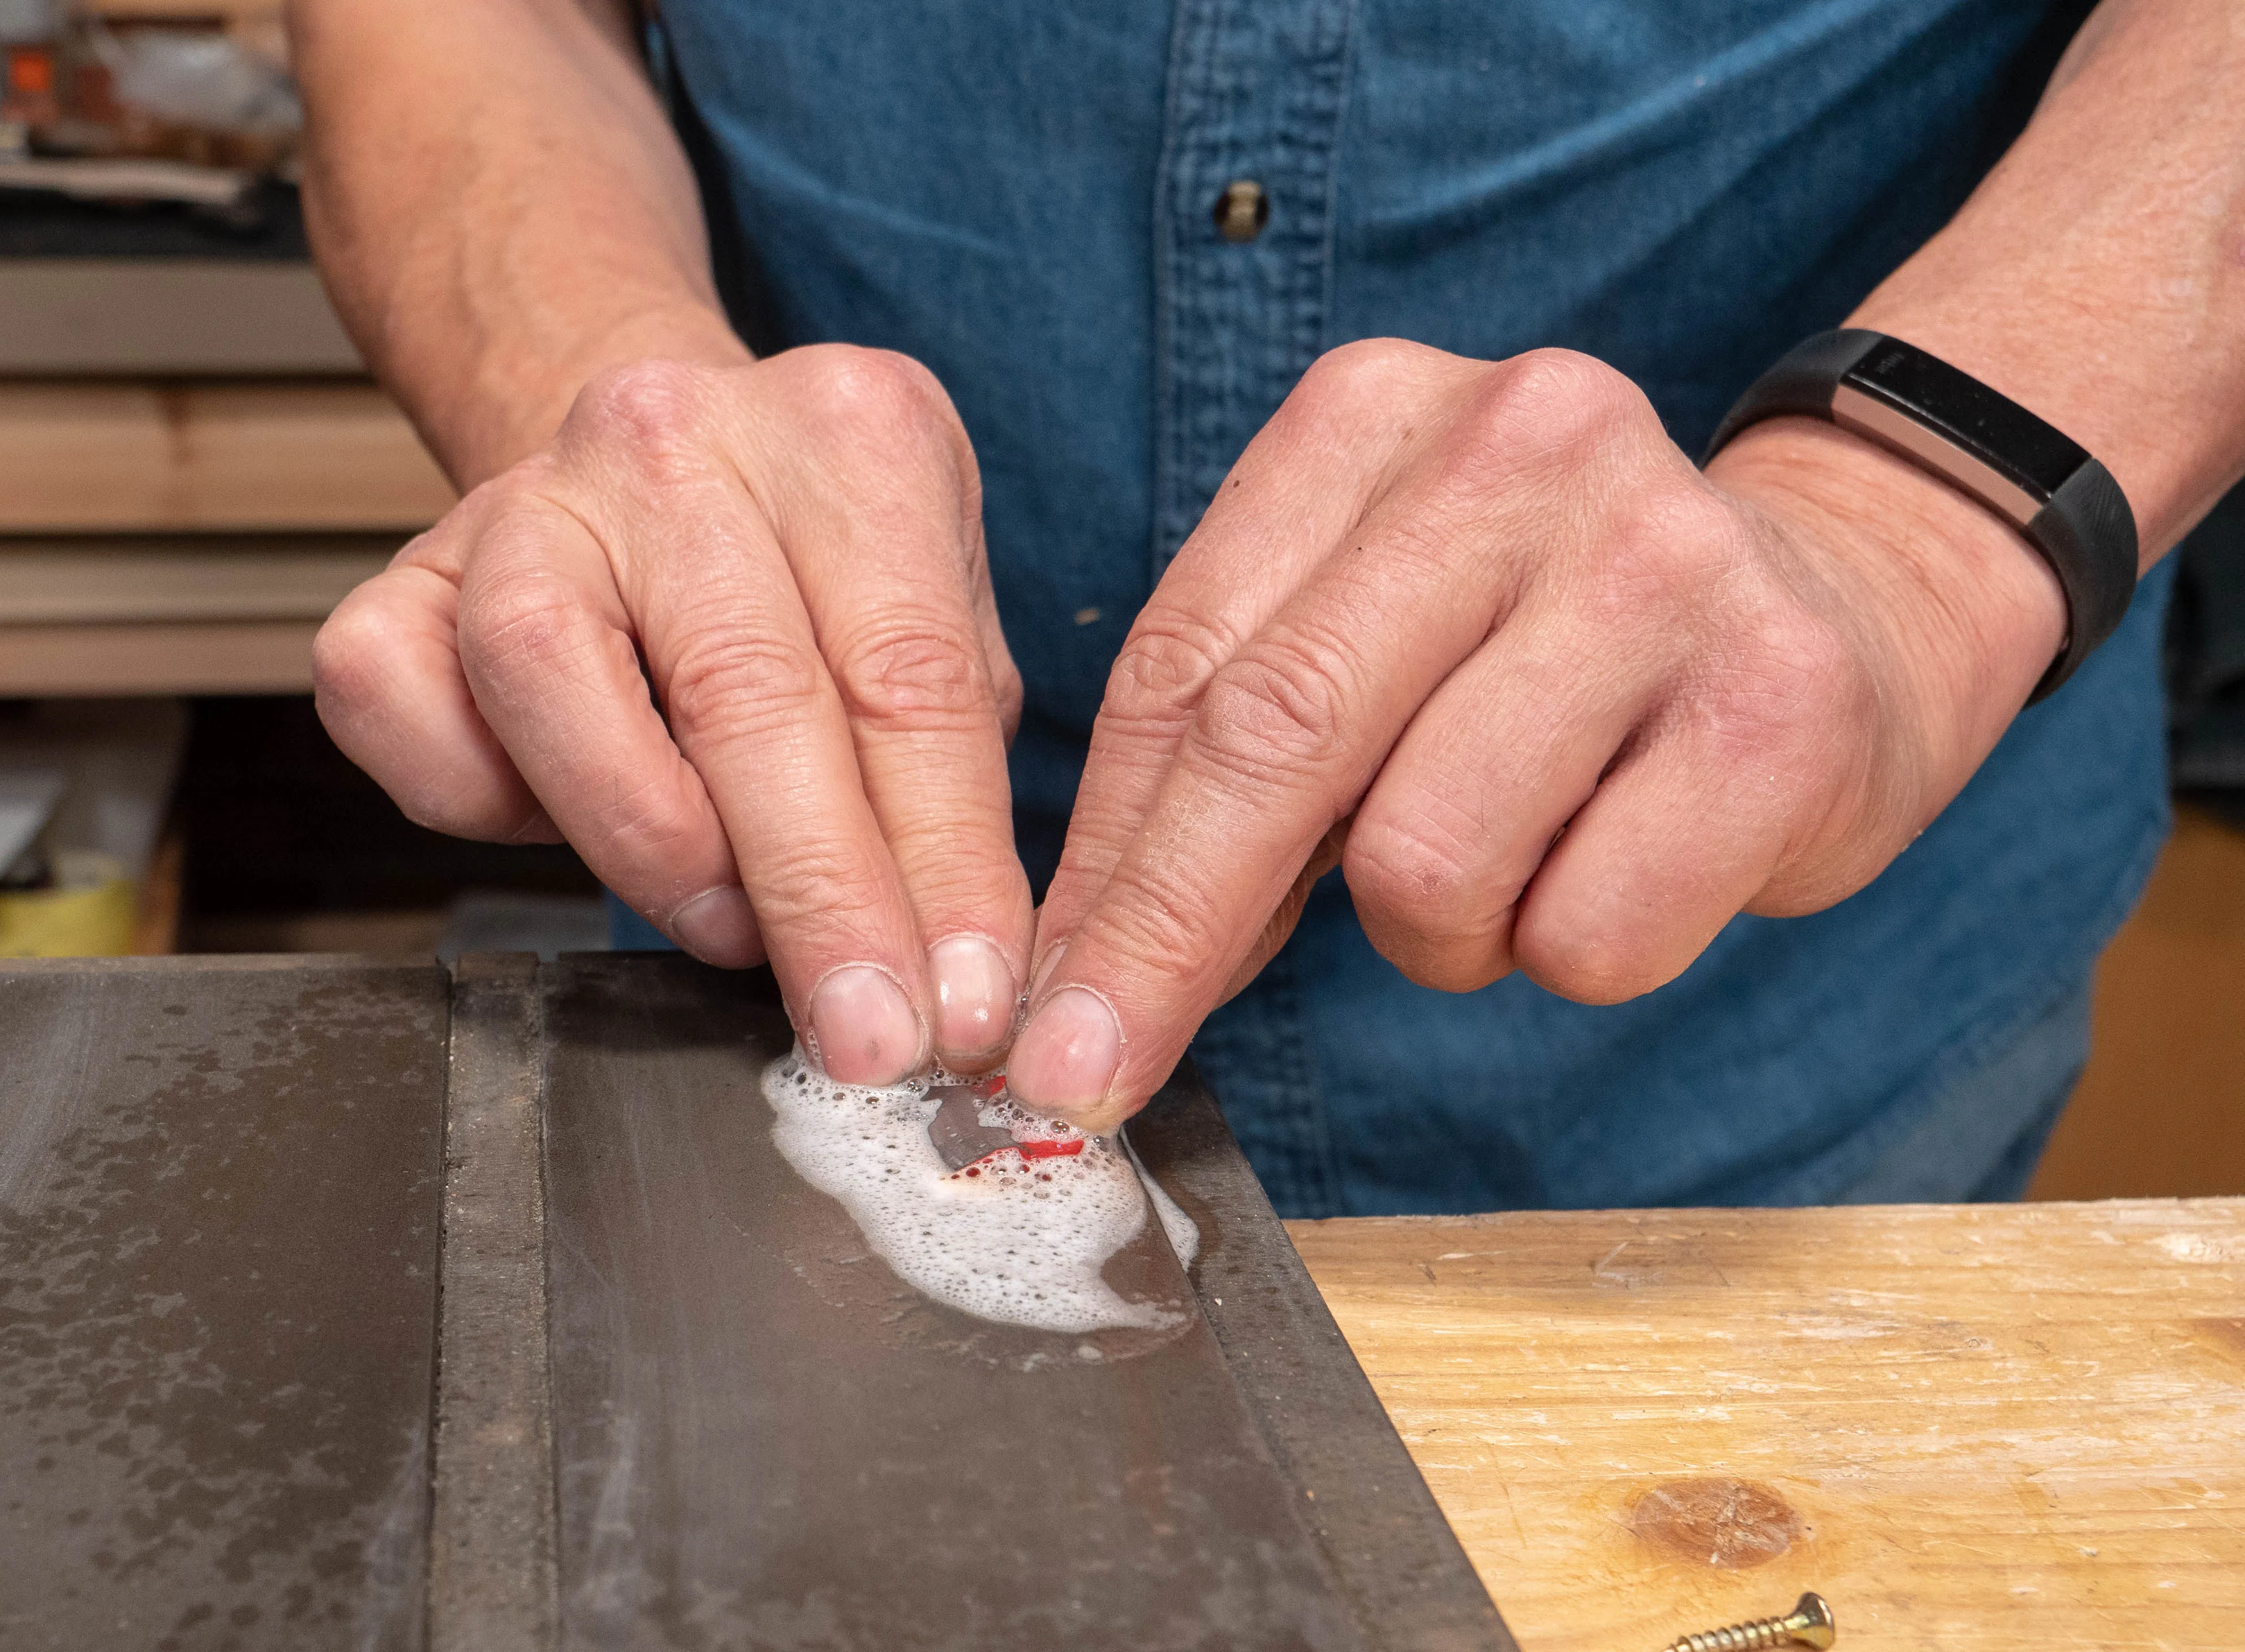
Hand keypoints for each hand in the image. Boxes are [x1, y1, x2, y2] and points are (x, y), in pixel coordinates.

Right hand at [316, 345, 1035, 1081]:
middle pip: (744, 687)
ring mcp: (525, 494)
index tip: (961, 1004)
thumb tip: (961, 977)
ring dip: (651, 845)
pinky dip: (474, 799)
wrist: (659, 479)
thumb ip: (949, 788)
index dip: (942, 866)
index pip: (909, 678)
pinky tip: (558, 822)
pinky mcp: (403, 569)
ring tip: (726, 925)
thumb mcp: (929, 638)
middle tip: (861, 1032)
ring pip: (545, 674)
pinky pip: (399, 701)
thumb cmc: (810, 581)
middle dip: (816, 898)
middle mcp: (678, 436)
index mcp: (848, 430)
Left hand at [1005, 339, 2071, 1131]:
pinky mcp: (1783, 701)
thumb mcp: (1368, 640)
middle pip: (1274, 741)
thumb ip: (1223, 756)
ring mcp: (1664, 562)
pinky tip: (1618, 861)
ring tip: (1508, 862)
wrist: (1850, 608)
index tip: (1033, 1006)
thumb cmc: (1550, 653)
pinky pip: (1584, 932)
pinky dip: (1568, 950)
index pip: (1180, 668)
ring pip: (1426, 860)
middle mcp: (1520, 447)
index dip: (1096, 863)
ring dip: (1435, 932)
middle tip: (1085, 1076)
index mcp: (1374, 413)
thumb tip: (1076, 970)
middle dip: (1162, 940)